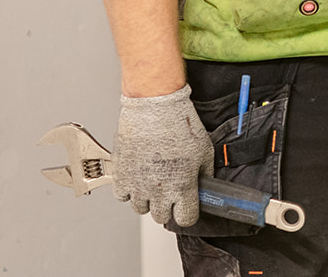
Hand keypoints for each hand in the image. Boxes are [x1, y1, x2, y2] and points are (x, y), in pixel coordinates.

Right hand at [111, 85, 213, 225]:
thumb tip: (206, 184)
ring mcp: (138, 186)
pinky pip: (122, 196)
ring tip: (153, 180)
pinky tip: (138, 176)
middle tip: (170, 189)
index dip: (187, 213)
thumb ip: (206, 173)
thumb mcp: (205, 150)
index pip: (186, 219)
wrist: (154, 108)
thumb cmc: (179, 125)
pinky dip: (129, 190)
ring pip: (141, 208)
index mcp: (183, 187)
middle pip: (161, 217)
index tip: (186, 205)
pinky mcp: (121, 177)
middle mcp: (159, 191)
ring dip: (147, 199)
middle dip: (167, 206)